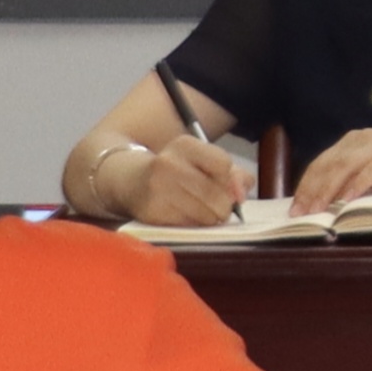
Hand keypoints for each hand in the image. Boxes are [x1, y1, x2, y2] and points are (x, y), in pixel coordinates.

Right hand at [113, 136, 250, 227]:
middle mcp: (169, 163)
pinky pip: (189, 225)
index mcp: (185, 145)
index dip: (230, 181)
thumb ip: (233, 174)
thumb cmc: (176, 172)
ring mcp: (158, 188)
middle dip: (224, 205)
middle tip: (216, 205)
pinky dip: (193, 224)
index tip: (226, 187)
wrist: (130, 182)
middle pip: (218, 194)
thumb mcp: (202, 161)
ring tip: (200, 210)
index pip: (223, 164)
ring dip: (210, 217)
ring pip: (206, 214)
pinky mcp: (152, 211)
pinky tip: (184, 215)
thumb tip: (241, 194)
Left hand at [292, 125, 371, 211]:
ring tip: (318, 208)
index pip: (321, 163)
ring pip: (344, 166)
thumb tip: (330, 201)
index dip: (306, 185)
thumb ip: (354, 181)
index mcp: (353, 141)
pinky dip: (357, 184)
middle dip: (311, 190)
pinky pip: (371, 170)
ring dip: (328, 189)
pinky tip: (347, 199)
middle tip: (300, 212)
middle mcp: (361, 138)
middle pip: (328, 164)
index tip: (296, 206)